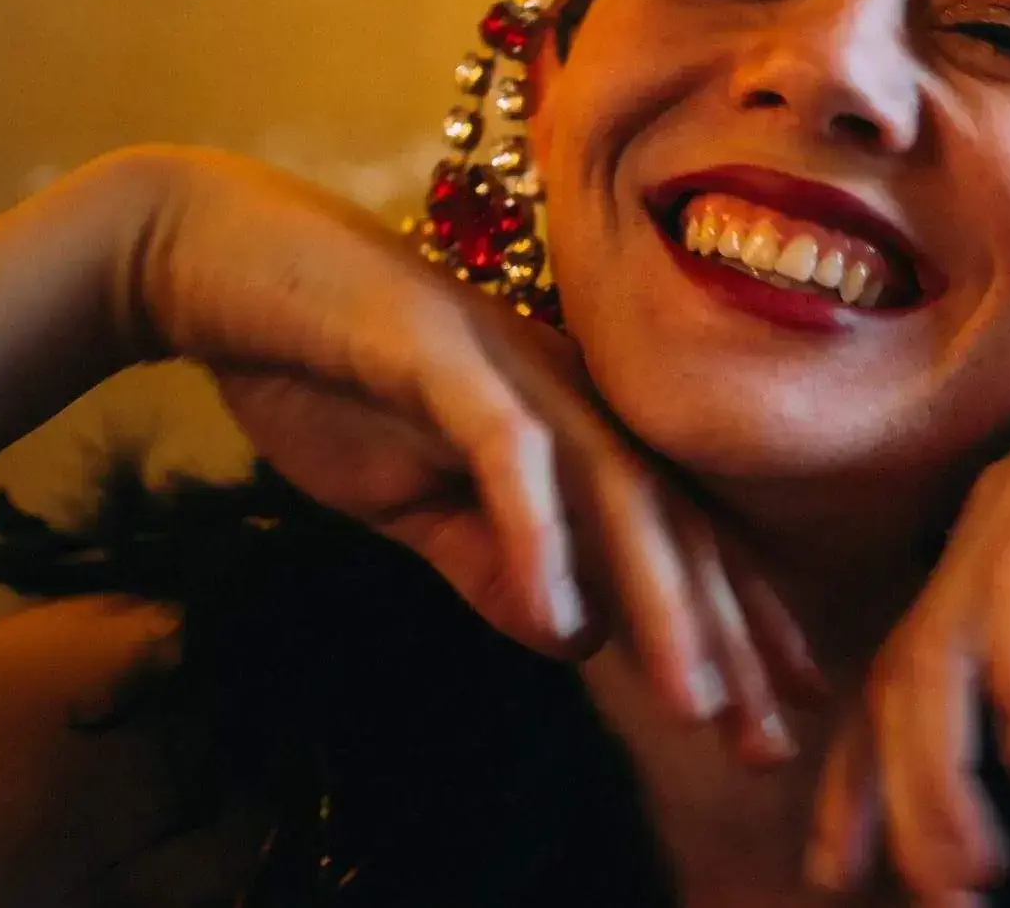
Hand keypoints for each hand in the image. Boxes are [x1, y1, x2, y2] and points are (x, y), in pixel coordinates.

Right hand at [118, 146, 817, 762]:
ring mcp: (511, 365)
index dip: (739, 620)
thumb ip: (491, 561)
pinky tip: (555, 617)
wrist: (224, 265)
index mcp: (572, 423)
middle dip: (728, 638)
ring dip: (659, 600)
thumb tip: (573, 637)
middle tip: (770, 743)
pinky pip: (505, 449)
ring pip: (614, 492)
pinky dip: (537, 531)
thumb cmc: (329, 376)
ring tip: (693, 700)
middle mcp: (568, 391)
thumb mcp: (415, 500)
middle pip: (671, 524)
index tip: (786, 710)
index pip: (677, 532)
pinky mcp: (439, 351)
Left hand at [807, 215, 1009, 901]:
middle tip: (929, 902)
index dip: (875, 788)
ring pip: (942, 644)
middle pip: (902, 682)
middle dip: (896, 802)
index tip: (860, 883)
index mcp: (1001, 561)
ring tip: (966, 862)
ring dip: (942, 763)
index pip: (910, 689)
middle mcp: (987, 528)